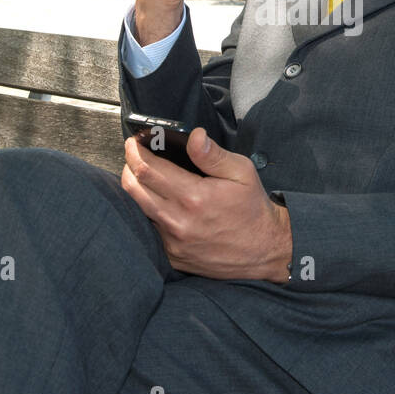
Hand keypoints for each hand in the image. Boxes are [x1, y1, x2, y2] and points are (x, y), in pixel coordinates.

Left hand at [121, 127, 291, 282]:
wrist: (265, 250)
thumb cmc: (253, 209)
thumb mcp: (242, 172)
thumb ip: (213, 155)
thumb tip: (194, 136)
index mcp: (194, 197)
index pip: (148, 169)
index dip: (135, 151)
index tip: (134, 141)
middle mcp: (179, 222)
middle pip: (133, 188)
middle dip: (129, 166)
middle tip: (135, 154)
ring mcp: (173, 242)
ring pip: (138, 209)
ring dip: (136, 188)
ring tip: (145, 175)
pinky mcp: (173, 257)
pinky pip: (150, 230)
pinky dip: (149, 212)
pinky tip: (160, 202)